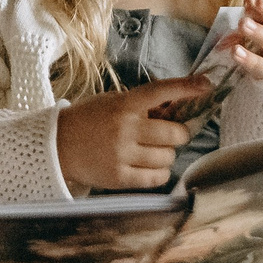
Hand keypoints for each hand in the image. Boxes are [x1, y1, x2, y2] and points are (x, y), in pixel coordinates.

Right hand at [56, 76, 204, 193]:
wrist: (57, 146)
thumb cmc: (89, 120)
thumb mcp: (112, 103)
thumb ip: (142, 105)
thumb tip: (179, 107)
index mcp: (123, 105)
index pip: (161, 92)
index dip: (187, 87)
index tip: (206, 85)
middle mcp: (124, 129)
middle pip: (175, 134)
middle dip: (178, 134)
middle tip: (170, 134)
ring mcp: (122, 154)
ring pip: (168, 158)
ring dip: (166, 154)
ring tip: (150, 151)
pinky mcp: (119, 177)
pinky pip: (157, 178)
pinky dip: (159, 172)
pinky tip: (147, 166)